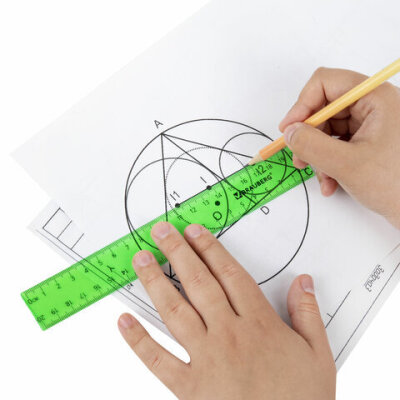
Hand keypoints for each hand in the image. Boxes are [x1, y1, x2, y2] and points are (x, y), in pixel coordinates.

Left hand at [118, 222, 335, 399]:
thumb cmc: (301, 399)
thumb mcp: (318, 356)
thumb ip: (309, 314)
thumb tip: (304, 280)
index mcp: (259, 324)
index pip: (230, 275)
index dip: (210, 249)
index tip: (193, 231)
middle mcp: (229, 334)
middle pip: (199, 284)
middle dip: (177, 253)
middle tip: (160, 231)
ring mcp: (206, 360)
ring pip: (176, 312)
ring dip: (156, 283)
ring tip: (140, 261)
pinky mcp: (190, 388)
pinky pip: (159, 361)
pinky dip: (138, 341)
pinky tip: (124, 322)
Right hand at [279, 67, 399, 227]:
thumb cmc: (397, 185)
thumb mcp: (346, 164)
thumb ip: (311, 145)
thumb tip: (289, 133)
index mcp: (375, 98)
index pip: (326, 83)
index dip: (302, 104)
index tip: (288, 129)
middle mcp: (373, 107)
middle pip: (324, 109)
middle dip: (308, 136)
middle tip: (298, 158)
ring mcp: (371, 125)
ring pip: (328, 131)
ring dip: (317, 156)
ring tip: (321, 177)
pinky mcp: (368, 143)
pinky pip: (337, 146)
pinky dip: (328, 164)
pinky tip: (330, 183)